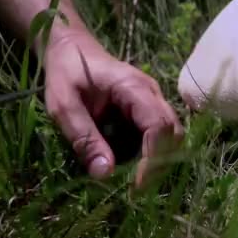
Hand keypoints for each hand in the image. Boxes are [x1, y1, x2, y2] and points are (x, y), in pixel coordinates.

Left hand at [42, 31, 183, 187]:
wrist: (71, 49)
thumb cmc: (66, 73)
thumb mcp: (64, 106)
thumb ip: (84, 138)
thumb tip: (105, 174)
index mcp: (134, 88)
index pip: (159, 125)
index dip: (153, 158)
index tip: (136, 185)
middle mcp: (152, 93)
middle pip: (173, 132)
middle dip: (159, 164)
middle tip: (136, 189)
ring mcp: (153, 100)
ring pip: (171, 135)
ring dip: (157, 160)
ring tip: (134, 181)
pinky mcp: (148, 108)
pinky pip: (160, 133)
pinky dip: (151, 153)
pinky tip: (132, 166)